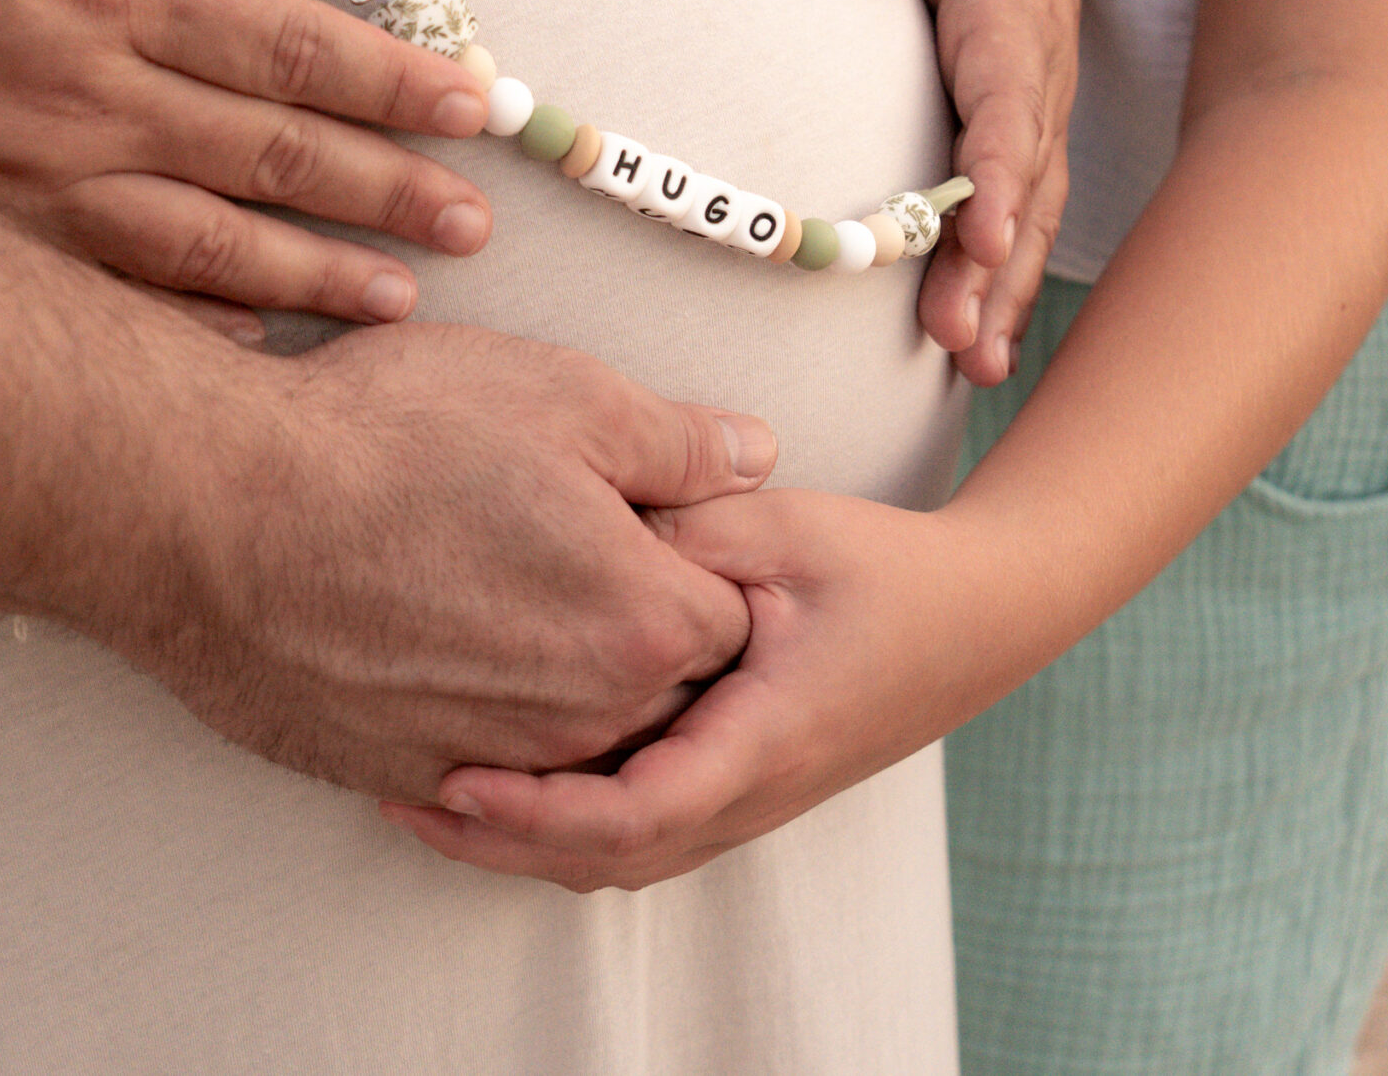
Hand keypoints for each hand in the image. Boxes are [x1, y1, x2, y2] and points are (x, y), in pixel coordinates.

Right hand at [0, 0, 493, 322]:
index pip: (286, 39)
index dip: (393, 80)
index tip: (473, 106)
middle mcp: (81, 96)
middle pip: (275, 155)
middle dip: (390, 192)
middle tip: (477, 220)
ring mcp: (29, 187)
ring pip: (210, 250)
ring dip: (318, 279)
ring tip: (405, 301)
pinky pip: (111, 304)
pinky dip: (192, 332)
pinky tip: (257, 352)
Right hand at [87, 322, 777, 803]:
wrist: (206, 509)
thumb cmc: (379, 439)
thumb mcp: (561, 395)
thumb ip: (680, 441)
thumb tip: (752, 456)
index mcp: (642, 624)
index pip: (731, 614)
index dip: (695, 557)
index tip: (646, 518)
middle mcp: (578, 718)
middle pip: (660, 689)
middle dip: (638, 624)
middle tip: (565, 547)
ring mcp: (488, 761)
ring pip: (569, 733)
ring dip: (555, 675)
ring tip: (492, 587)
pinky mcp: (400, 778)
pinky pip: (478, 764)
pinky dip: (474, 715)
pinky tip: (432, 638)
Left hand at [380, 489, 1022, 888]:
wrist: (985, 614)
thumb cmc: (888, 567)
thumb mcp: (784, 529)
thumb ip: (684, 534)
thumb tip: (580, 528)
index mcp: (762, 736)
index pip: (631, 813)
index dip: (532, 810)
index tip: (452, 777)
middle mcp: (755, 791)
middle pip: (609, 858)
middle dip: (501, 843)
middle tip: (402, 800)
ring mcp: (755, 800)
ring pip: (625, 858)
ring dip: (529, 842)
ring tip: (433, 799)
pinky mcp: (750, 787)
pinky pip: (647, 834)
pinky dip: (570, 826)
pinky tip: (514, 782)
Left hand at [845, 0, 1078, 383]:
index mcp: (1013, 7)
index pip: (1010, 100)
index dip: (1000, 171)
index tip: (978, 232)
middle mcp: (1035, 71)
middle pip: (1024, 183)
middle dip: (997, 264)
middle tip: (962, 339)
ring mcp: (1031, 110)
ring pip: (1027, 214)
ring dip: (1002, 291)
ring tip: (975, 367)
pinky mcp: (1015, 134)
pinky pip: (1016, 216)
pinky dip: (1003, 283)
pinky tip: (982, 356)